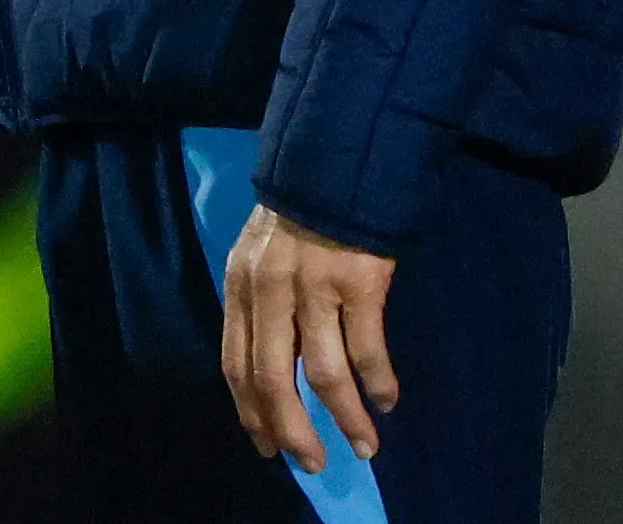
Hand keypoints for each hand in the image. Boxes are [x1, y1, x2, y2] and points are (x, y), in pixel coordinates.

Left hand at [221, 204, 397, 472]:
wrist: (336, 160)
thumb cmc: (299, 214)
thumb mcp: (260, 255)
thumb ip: (262, 306)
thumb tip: (277, 370)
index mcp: (240, 286)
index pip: (235, 364)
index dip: (251, 411)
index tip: (267, 447)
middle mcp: (269, 290)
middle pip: (273, 378)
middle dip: (292, 430)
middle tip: (312, 463)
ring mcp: (314, 287)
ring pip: (325, 373)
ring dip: (346, 417)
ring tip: (364, 446)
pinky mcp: (359, 283)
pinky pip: (367, 349)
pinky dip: (378, 382)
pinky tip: (387, 399)